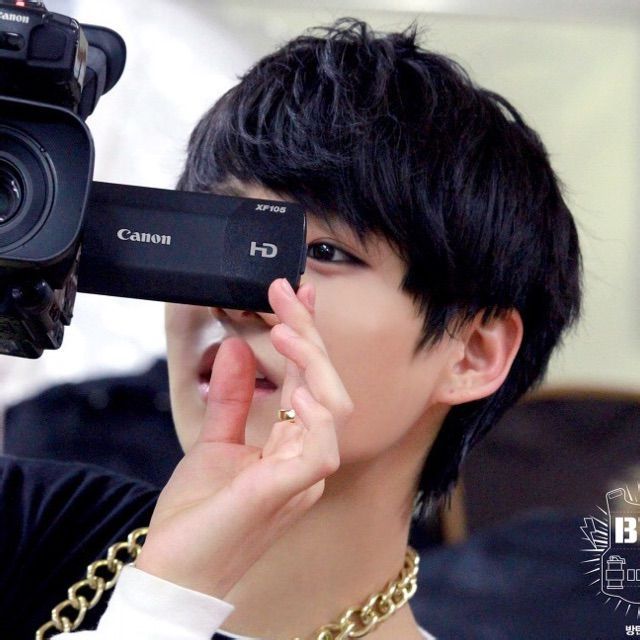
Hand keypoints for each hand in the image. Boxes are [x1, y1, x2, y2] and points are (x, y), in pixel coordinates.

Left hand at [136, 279, 352, 597]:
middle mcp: (305, 457)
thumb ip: (231, 398)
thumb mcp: (213, 443)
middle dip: (310, 334)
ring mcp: (302, 475)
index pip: (311, 381)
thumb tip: (234, 348)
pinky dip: (316, 411)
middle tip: (285, 294)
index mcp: (291, 446)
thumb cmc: (197, 517)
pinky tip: (295, 383)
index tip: (295, 296)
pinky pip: (322, 447)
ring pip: (335, 407)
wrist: (174, 572)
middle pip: (328, 385)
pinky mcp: (290, 490)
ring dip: (313, 362)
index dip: (309, 338)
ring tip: (284, 328)